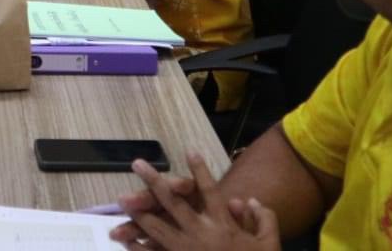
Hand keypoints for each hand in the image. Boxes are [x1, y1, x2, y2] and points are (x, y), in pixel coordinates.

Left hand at [113, 153, 280, 250]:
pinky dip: (140, 249)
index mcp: (223, 226)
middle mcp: (201, 234)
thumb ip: (264, 220)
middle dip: (154, 181)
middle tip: (138, 164)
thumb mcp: (269, 245)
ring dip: (140, 213)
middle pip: (174, 203)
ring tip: (122, 200)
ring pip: (159, 228)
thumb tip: (250, 200)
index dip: (200, 171)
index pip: (210, 191)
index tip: (190, 150)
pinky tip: (125, 241)